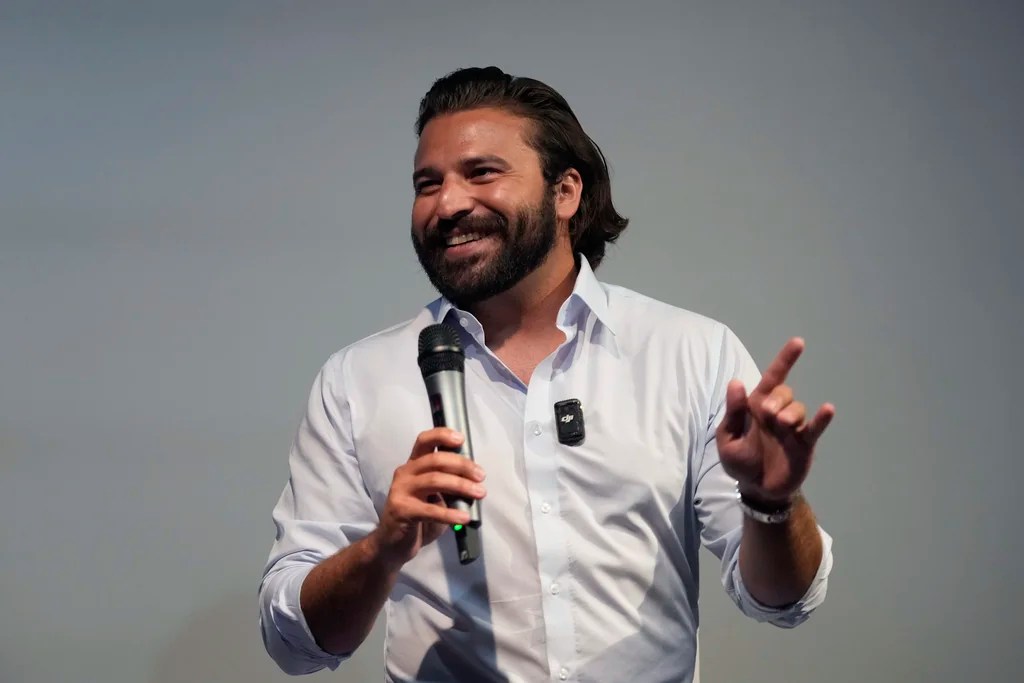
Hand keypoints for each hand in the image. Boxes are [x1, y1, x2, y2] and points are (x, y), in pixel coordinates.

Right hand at [372, 427, 485, 569]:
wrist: (393, 544)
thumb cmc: (419, 517)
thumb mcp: (436, 497)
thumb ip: (449, 484)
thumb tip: (475, 479)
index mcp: (413, 465)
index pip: (424, 441)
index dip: (442, 435)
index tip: (461, 439)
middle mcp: (405, 473)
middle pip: (435, 460)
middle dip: (462, 465)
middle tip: (481, 476)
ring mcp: (401, 491)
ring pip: (434, 480)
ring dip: (461, 486)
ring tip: (479, 494)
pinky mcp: (401, 510)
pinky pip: (430, 510)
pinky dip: (450, 513)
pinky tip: (464, 517)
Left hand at [716, 337, 834, 504]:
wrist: (757, 490)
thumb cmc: (740, 462)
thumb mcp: (728, 439)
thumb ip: (733, 413)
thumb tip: (736, 382)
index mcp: (755, 407)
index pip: (771, 378)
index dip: (784, 360)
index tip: (799, 343)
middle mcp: (776, 413)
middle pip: (784, 392)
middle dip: (777, 398)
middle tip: (768, 414)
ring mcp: (792, 427)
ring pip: (798, 407)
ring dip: (790, 412)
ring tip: (782, 425)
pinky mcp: (804, 443)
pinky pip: (815, 427)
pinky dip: (822, 418)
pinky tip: (828, 409)